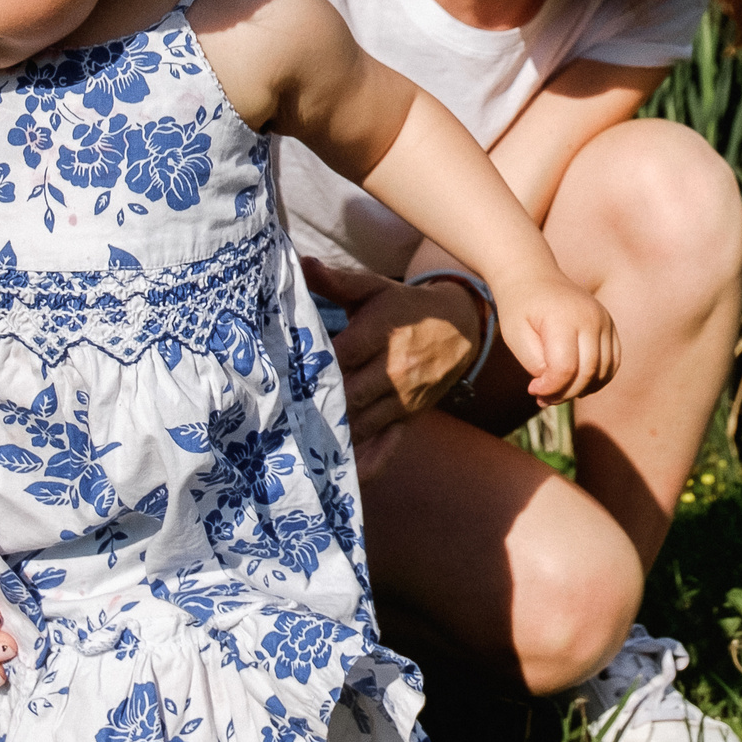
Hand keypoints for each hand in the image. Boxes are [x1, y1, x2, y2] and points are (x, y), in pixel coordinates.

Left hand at [304, 257, 480, 476]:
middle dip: (318, 407)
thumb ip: (338, 281)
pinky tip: (345, 476)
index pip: (343, 355)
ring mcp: (404, 398)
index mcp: (382, 333)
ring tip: (298, 449)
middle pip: (351, 394)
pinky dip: (368, 463)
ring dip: (334, 437)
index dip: (313, 368)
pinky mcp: (410, 418)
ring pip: (364, 422)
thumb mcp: (374, 289)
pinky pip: (389, 445)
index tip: (282, 378)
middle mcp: (395, 369)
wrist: (461, 327)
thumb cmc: (406, 307)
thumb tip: (301, 265)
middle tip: (280, 420)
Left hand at [494, 271, 617, 406]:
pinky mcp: (610, 325)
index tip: (533, 389)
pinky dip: (597, 379)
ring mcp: (604, 321)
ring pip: (603, 371)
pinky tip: (577, 382)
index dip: (550, 388)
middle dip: (564, 393)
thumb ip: (535, 363)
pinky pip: (613, 362)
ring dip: (581, 389)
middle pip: (587, 372)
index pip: (565, 368)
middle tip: (543, 397)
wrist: (534, 278)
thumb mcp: (515, 336)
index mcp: (563, 318)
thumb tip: (556, 385)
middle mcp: (591, 318)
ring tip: (559, 389)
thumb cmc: (521, 309)